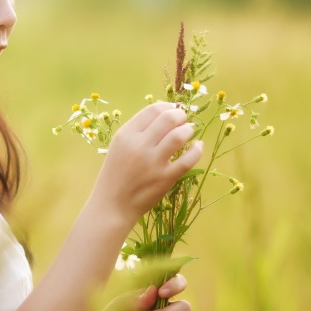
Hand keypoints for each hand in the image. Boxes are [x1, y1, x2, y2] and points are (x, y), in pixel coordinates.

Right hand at [95, 103, 203, 221]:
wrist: (112, 204)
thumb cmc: (117, 172)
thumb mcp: (119, 146)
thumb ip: (138, 130)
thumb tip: (165, 112)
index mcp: (126, 135)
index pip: (153, 110)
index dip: (167, 106)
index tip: (172, 110)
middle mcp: (139, 146)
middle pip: (168, 118)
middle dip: (181, 115)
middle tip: (183, 120)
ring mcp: (153, 163)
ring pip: (179, 136)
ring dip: (188, 130)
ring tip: (188, 131)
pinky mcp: (165, 179)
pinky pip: (188, 160)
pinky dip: (197, 150)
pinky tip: (197, 146)